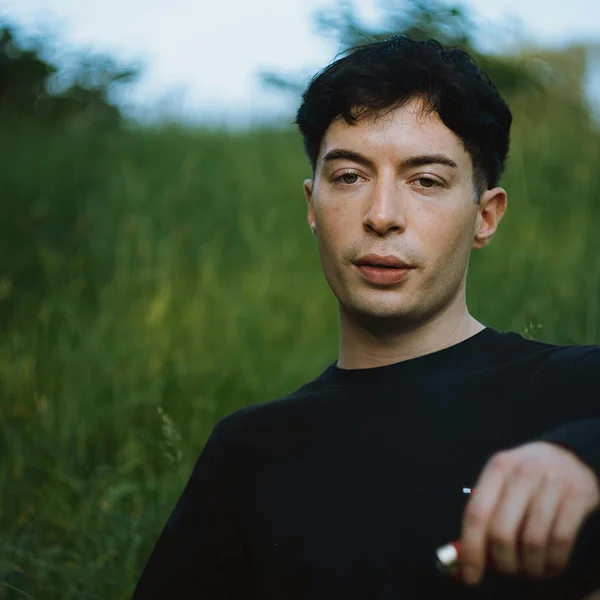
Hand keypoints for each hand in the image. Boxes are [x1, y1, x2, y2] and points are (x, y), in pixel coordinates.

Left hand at [460, 441, 599, 585]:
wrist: (571, 454)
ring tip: (530, 571)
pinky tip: (550, 566)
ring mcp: (551, 483)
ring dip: (530, 567)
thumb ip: (488, 510)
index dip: (471, 550)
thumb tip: (473, 555)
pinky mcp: (578, 495)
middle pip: (502, 531)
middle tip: (507, 572)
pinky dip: (554, 562)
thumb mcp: (504, 479)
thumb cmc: (529, 474)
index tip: (470, 576)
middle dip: (503, 563)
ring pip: (532, 541)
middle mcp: (522, 473)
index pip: (476, 513)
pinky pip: (561, 540)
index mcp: (497, 468)